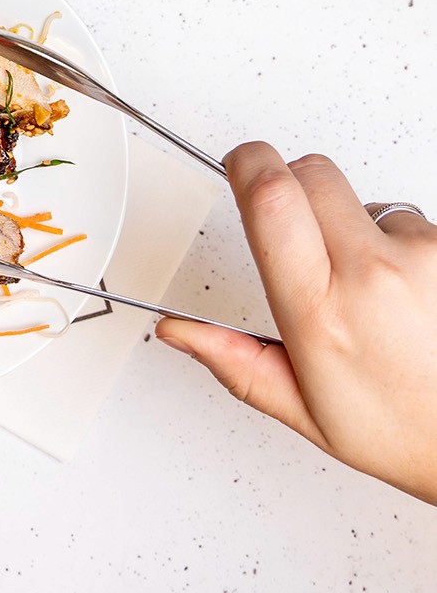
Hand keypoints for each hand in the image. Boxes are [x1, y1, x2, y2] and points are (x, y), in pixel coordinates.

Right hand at [156, 142, 436, 504]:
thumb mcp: (305, 409)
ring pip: (365, 201)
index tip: (240, 163)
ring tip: (369, 288)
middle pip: (313, 174)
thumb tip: (179, 331)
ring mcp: (424, 258)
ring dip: (355, 227)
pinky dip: (401, 247)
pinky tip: (406, 293)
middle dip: (292, 185)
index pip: (273, 199)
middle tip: (294, 227)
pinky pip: (411, 223)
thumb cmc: (405, 430)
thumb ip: (234, 361)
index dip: (249, 163)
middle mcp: (374, 275)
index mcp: (320, 311)